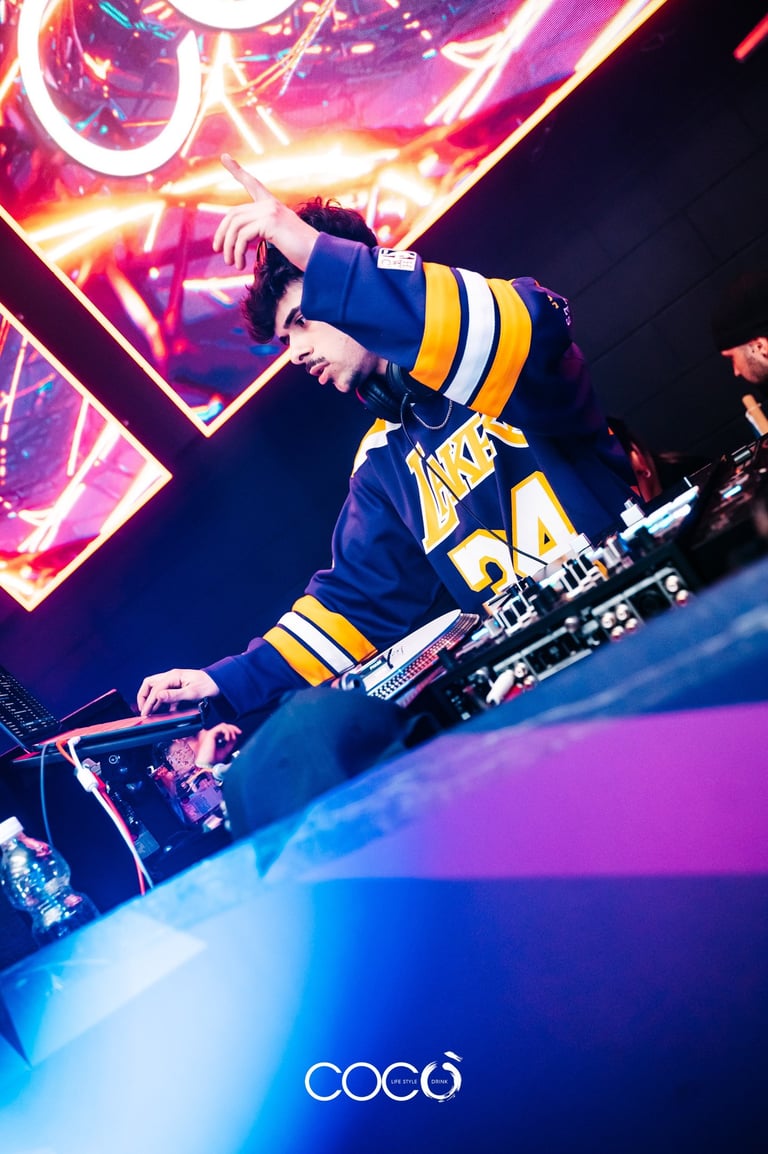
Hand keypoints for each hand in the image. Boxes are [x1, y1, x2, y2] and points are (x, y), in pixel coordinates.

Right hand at [137, 668, 219, 715]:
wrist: (221, 684)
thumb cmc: (209, 685)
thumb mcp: (192, 692)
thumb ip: (174, 695)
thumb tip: (158, 697)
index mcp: (173, 676)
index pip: (155, 689)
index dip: (148, 702)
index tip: (145, 713)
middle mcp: (172, 677)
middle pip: (150, 684)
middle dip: (144, 696)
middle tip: (144, 710)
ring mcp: (174, 682)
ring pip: (156, 689)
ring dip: (152, 700)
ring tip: (150, 712)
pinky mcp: (178, 688)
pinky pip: (165, 694)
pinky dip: (162, 702)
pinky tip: (164, 712)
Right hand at [195, 723, 241, 767]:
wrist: (206, 764)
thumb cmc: (213, 760)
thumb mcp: (225, 750)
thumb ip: (230, 743)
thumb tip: (235, 737)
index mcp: (216, 738)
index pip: (225, 730)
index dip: (233, 730)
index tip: (239, 733)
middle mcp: (213, 735)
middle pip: (224, 725)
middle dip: (233, 728)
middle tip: (239, 732)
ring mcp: (211, 734)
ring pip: (223, 725)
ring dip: (230, 730)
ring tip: (232, 738)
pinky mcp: (210, 734)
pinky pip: (220, 728)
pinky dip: (226, 731)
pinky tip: (228, 739)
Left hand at [213, 154, 318, 271]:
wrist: (319, 256)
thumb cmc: (302, 252)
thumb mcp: (280, 238)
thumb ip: (263, 231)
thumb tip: (240, 239)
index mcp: (273, 205)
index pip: (252, 183)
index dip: (237, 170)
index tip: (225, 157)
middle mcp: (270, 204)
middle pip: (233, 213)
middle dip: (222, 233)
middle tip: (218, 250)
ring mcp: (270, 211)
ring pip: (235, 226)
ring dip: (229, 247)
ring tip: (231, 263)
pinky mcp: (270, 222)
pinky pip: (242, 236)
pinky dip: (238, 252)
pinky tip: (240, 265)